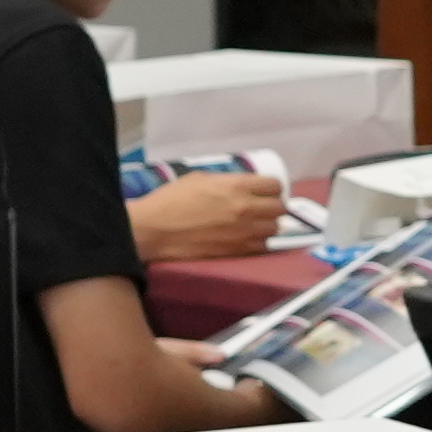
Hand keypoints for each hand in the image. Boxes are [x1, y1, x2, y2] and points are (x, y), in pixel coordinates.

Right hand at [131, 168, 290, 259]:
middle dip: (273, 206)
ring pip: (274, 228)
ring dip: (267, 225)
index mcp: (237, 187)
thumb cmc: (170, 200)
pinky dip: (259, 242)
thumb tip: (243, 186)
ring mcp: (243, 232)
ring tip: (255, 224)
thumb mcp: (199, 179)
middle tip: (262, 207)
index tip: (265, 191)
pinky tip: (247, 239)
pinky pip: (263, 247)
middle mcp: (246, 209)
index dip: (271, 187)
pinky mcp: (236, 251)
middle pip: (280, 207)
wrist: (151, 230)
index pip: (275, 185)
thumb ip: (227, 181)